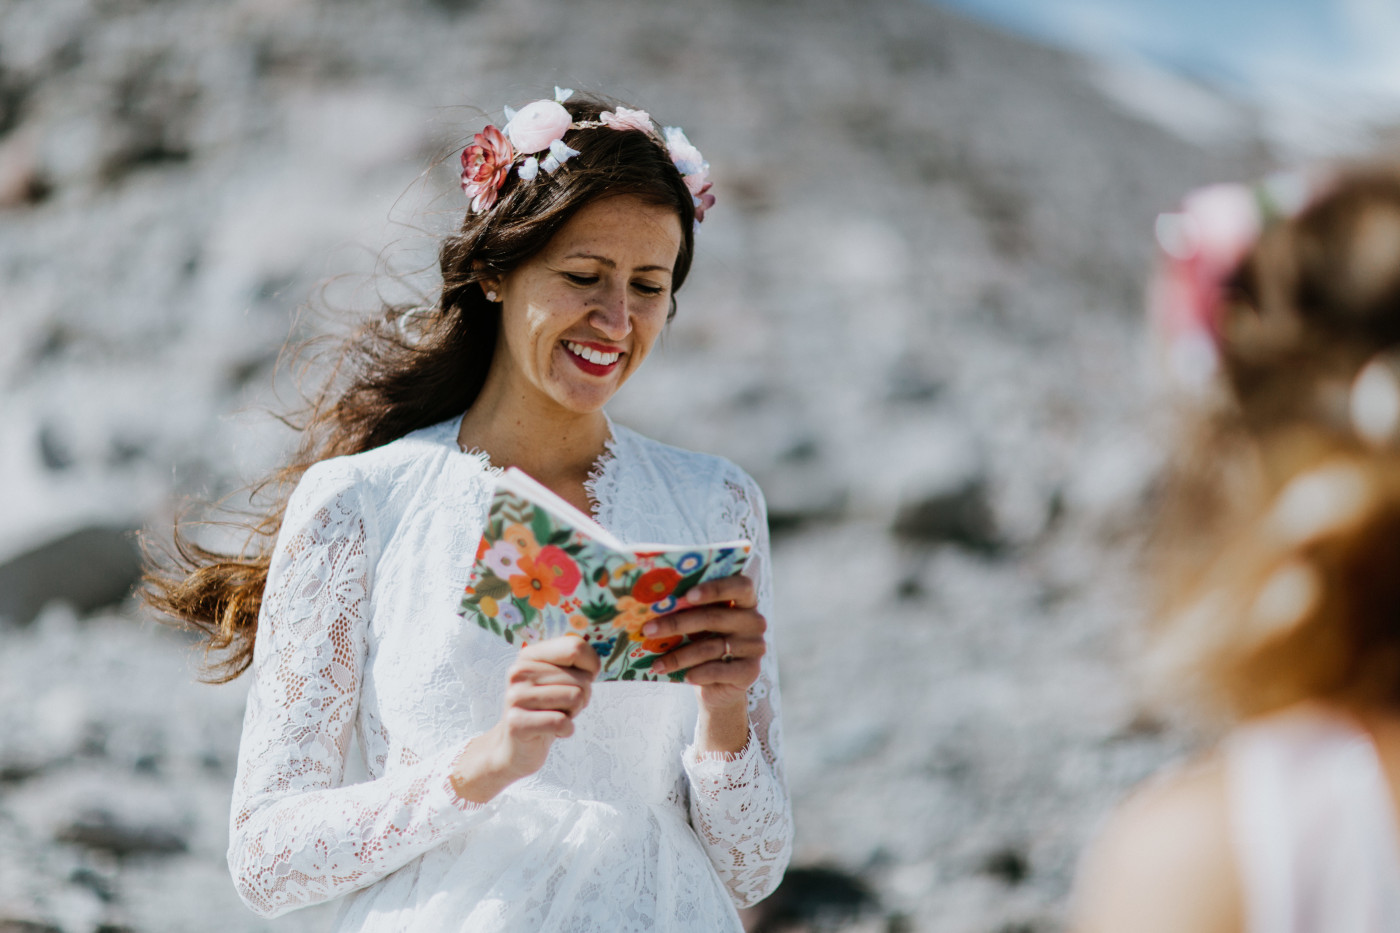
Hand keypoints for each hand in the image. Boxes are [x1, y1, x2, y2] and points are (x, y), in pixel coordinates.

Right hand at [450, 635, 599, 802]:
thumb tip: (594, 665)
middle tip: (560, 707)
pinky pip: (562, 722)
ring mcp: (515, 696)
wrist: (516, 746)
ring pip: (575, 698)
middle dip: (581, 697)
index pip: (576, 647)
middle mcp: (519, 671)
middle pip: (581, 679)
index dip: (591, 667)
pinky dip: (566, 730)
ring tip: (554, 716)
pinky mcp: (516, 722)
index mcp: (530, 655)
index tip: (581, 680)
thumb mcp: (562, 680)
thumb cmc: (547, 709)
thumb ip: (577, 663)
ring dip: (573, 713)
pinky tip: (553, 732)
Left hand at [642, 574, 765, 714]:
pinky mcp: (750, 671)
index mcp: (745, 600)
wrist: (718, 685)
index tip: (687, 596)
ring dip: (679, 656)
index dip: (715, 589)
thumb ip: (688, 610)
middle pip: (714, 617)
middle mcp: (754, 621)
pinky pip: (719, 670)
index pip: (740, 585)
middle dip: (676, 623)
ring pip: (711, 647)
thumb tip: (653, 604)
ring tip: (656, 663)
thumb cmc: (703, 643)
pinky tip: (684, 677)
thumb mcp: (698, 625)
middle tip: (648, 630)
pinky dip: (698, 673)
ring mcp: (755, 647)